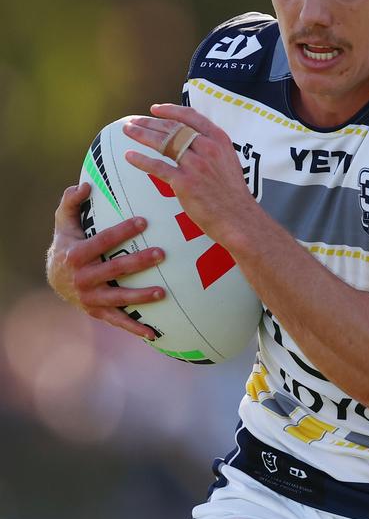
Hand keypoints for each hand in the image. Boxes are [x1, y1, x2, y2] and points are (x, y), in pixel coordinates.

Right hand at [46, 181, 165, 339]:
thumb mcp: (64, 222)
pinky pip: (119, 321)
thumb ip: (71, 202)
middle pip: (114, 268)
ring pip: (119, 297)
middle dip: (138, 262)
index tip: (144, 221)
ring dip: (141, 296)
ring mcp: (91, 298)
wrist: (56, 278)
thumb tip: (84, 185)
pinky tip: (154, 333)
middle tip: (162, 253)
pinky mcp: (98, 312)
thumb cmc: (67, 243)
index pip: (103, 240)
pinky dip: (135, 328)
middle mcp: (83, 278)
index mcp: (76, 254)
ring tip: (163, 292)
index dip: (123, 231)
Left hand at [123, 104, 256, 249]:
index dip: (170, 110)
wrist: (238, 218)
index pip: (190, 116)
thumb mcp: (227, 161)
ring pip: (162, 142)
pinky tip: (129, 156)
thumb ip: (210, 148)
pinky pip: (157, 166)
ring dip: (141, 134)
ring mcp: (195, 164)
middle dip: (149, 122)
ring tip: (127, 130)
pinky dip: (141, 160)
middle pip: (172, 128)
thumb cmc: (232, 193)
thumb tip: (189, 140)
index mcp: (219, 139)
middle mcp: (207, 147)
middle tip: (133, 120)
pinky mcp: (184, 182)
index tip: (154, 109)